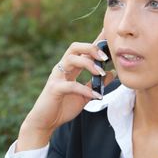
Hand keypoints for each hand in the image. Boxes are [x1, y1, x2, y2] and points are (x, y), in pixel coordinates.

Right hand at [17, 32, 114, 150]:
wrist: (45, 122)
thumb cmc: (63, 107)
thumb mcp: (84, 95)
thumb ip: (95, 84)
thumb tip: (112, 73)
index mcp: (70, 68)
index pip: (83, 50)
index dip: (95, 41)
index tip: (108, 35)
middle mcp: (62, 69)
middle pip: (75, 48)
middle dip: (91, 48)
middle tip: (105, 57)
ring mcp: (57, 77)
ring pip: (71, 59)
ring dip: (88, 63)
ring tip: (100, 73)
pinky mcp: (54, 89)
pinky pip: (71, 85)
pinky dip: (85, 89)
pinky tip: (96, 95)